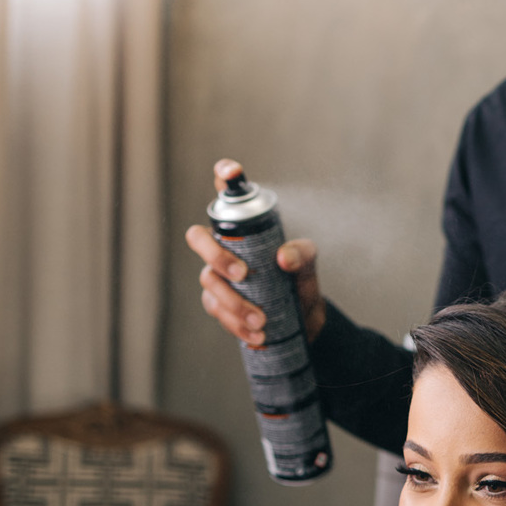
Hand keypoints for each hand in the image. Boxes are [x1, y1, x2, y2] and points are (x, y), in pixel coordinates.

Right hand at [185, 157, 324, 348]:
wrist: (302, 321)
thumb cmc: (299, 282)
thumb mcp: (307, 265)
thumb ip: (302, 254)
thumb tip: (283, 258)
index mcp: (245, 229)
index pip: (228, 197)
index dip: (224, 178)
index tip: (230, 171)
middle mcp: (224, 247)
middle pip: (198, 238)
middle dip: (216, 256)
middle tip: (242, 274)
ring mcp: (217, 275)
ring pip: (208, 282)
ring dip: (233, 302)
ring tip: (261, 320)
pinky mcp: (218, 304)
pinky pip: (218, 311)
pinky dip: (237, 325)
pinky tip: (256, 334)